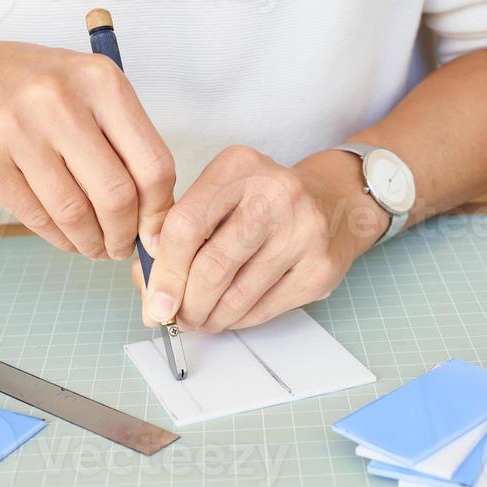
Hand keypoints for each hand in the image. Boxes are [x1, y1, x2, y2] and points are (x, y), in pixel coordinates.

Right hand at [0, 36, 174, 257]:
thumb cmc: (33, 88)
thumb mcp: (88, 90)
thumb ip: (126, 142)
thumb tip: (156, 219)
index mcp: (101, 80)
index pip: (153, 163)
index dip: (159, 210)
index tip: (154, 232)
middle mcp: (60, 99)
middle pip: (116, 194)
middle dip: (124, 234)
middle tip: (121, 247)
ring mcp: (18, 129)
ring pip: (74, 212)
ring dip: (90, 242)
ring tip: (95, 247)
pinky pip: (36, 216)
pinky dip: (58, 237)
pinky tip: (67, 238)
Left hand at [133, 146, 389, 332]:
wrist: (336, 202)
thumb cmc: (262, 203)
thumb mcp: (220, 197)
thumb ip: (178, 233)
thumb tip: (151, 288)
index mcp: (238, 166)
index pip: (185, 224)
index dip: (164, 272)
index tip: (155, 302)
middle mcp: (275, 193)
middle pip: (212, 265)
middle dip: (186, 303)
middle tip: (176, 318)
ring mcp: (303, 231)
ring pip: (237, 295)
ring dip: (209, 318)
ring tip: (200, 319)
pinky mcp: (320, 268)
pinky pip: (264, 309)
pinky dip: (237, 320)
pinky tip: (229, 315)